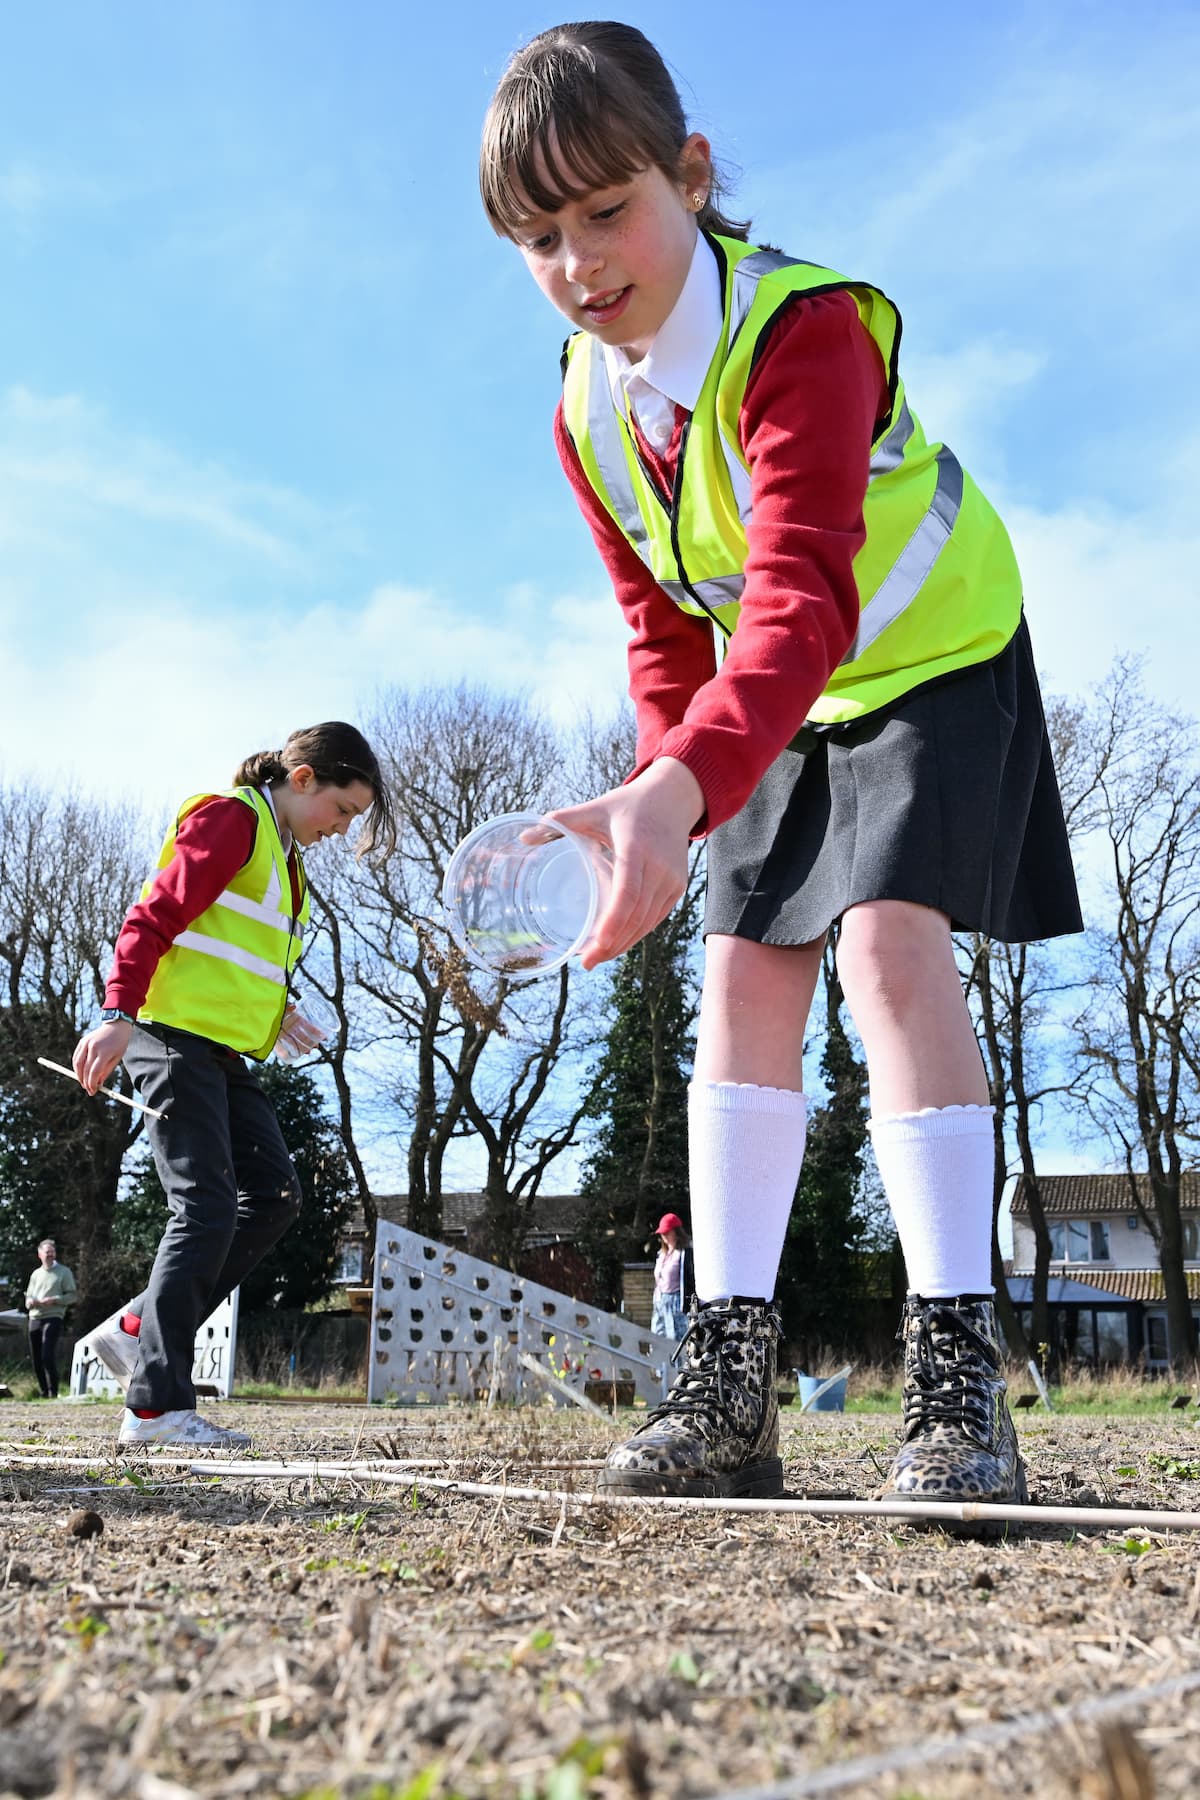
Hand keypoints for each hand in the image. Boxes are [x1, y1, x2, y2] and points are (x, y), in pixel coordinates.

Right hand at [72, 1019, 133, 1094]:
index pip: (94, 1072)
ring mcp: (87, 1043)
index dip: (92, 1084)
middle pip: (85, 1069)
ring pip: (77, 1064)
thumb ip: (106, 1071)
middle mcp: (94, 1047)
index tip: (93, 1091)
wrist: (116, 1025)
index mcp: (105, 1052)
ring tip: (84, 1082)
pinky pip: (76, 1057)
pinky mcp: (82, 1041)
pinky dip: (77, 1066)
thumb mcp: (116, 1058)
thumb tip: (97, 1084)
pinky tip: (81, 1072)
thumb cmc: (119, 1043)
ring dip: (79, 1075)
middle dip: (85, 1082)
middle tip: (88, 1089)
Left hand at [546, 757, 703, 967]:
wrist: (673, 799)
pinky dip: (637, 933)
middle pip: (636, 915)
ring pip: (647, 922)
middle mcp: (659, 867)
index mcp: (636, 847)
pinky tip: (618, 944)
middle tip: (586, 962)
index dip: (614, 920)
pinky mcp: (677, 887)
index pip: (628, 891)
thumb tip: (523, 837)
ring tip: (597, 958)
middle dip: (612, 943)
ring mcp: (671, 880)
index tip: (598, 943)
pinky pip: (656, 917)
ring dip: (624, 944)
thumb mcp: (595, 808)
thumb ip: (560, 821)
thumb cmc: (628, 805)